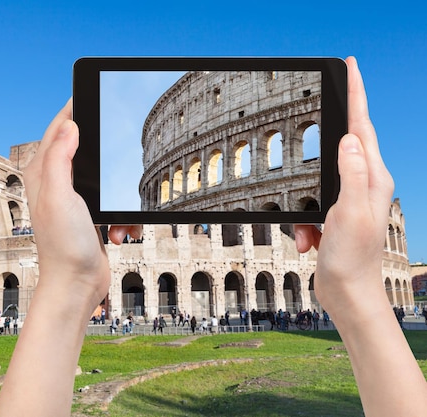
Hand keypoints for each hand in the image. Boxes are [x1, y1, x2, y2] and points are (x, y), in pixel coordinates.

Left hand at [23, 98, 141, 308]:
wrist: (77, 285)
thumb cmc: (64, 246)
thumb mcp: (60, 197)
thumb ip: (60, 160)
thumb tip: (70, 126)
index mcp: (43, 174)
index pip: (59, 128)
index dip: (75, 107)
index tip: (93, 92)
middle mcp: (56, 183)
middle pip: (85, 149)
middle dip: (107, 156)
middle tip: (120, 156)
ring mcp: (74, 199)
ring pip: (106, 177)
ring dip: (119, 194)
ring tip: (116, 218)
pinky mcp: (91, 214)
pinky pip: (114, 201)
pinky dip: (122, 215)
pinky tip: (119, 231)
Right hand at [294, 57, 393, 310]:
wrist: (348, 295)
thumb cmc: (354, 260)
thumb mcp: (349, 214)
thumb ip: (351, 175)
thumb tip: (348, 139)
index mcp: (373, 179)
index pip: (362, 127)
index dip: (356, 94)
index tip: (350, 67)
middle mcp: (364, 185)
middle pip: (342, 146)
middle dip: (326, 140)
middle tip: (316, 114)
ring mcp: (348, 200)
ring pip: (316, 180)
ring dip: (305, 205)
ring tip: (310, 233)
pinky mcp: (333, 215)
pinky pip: (308, 206)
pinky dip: (302, 222)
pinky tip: (308, 241)